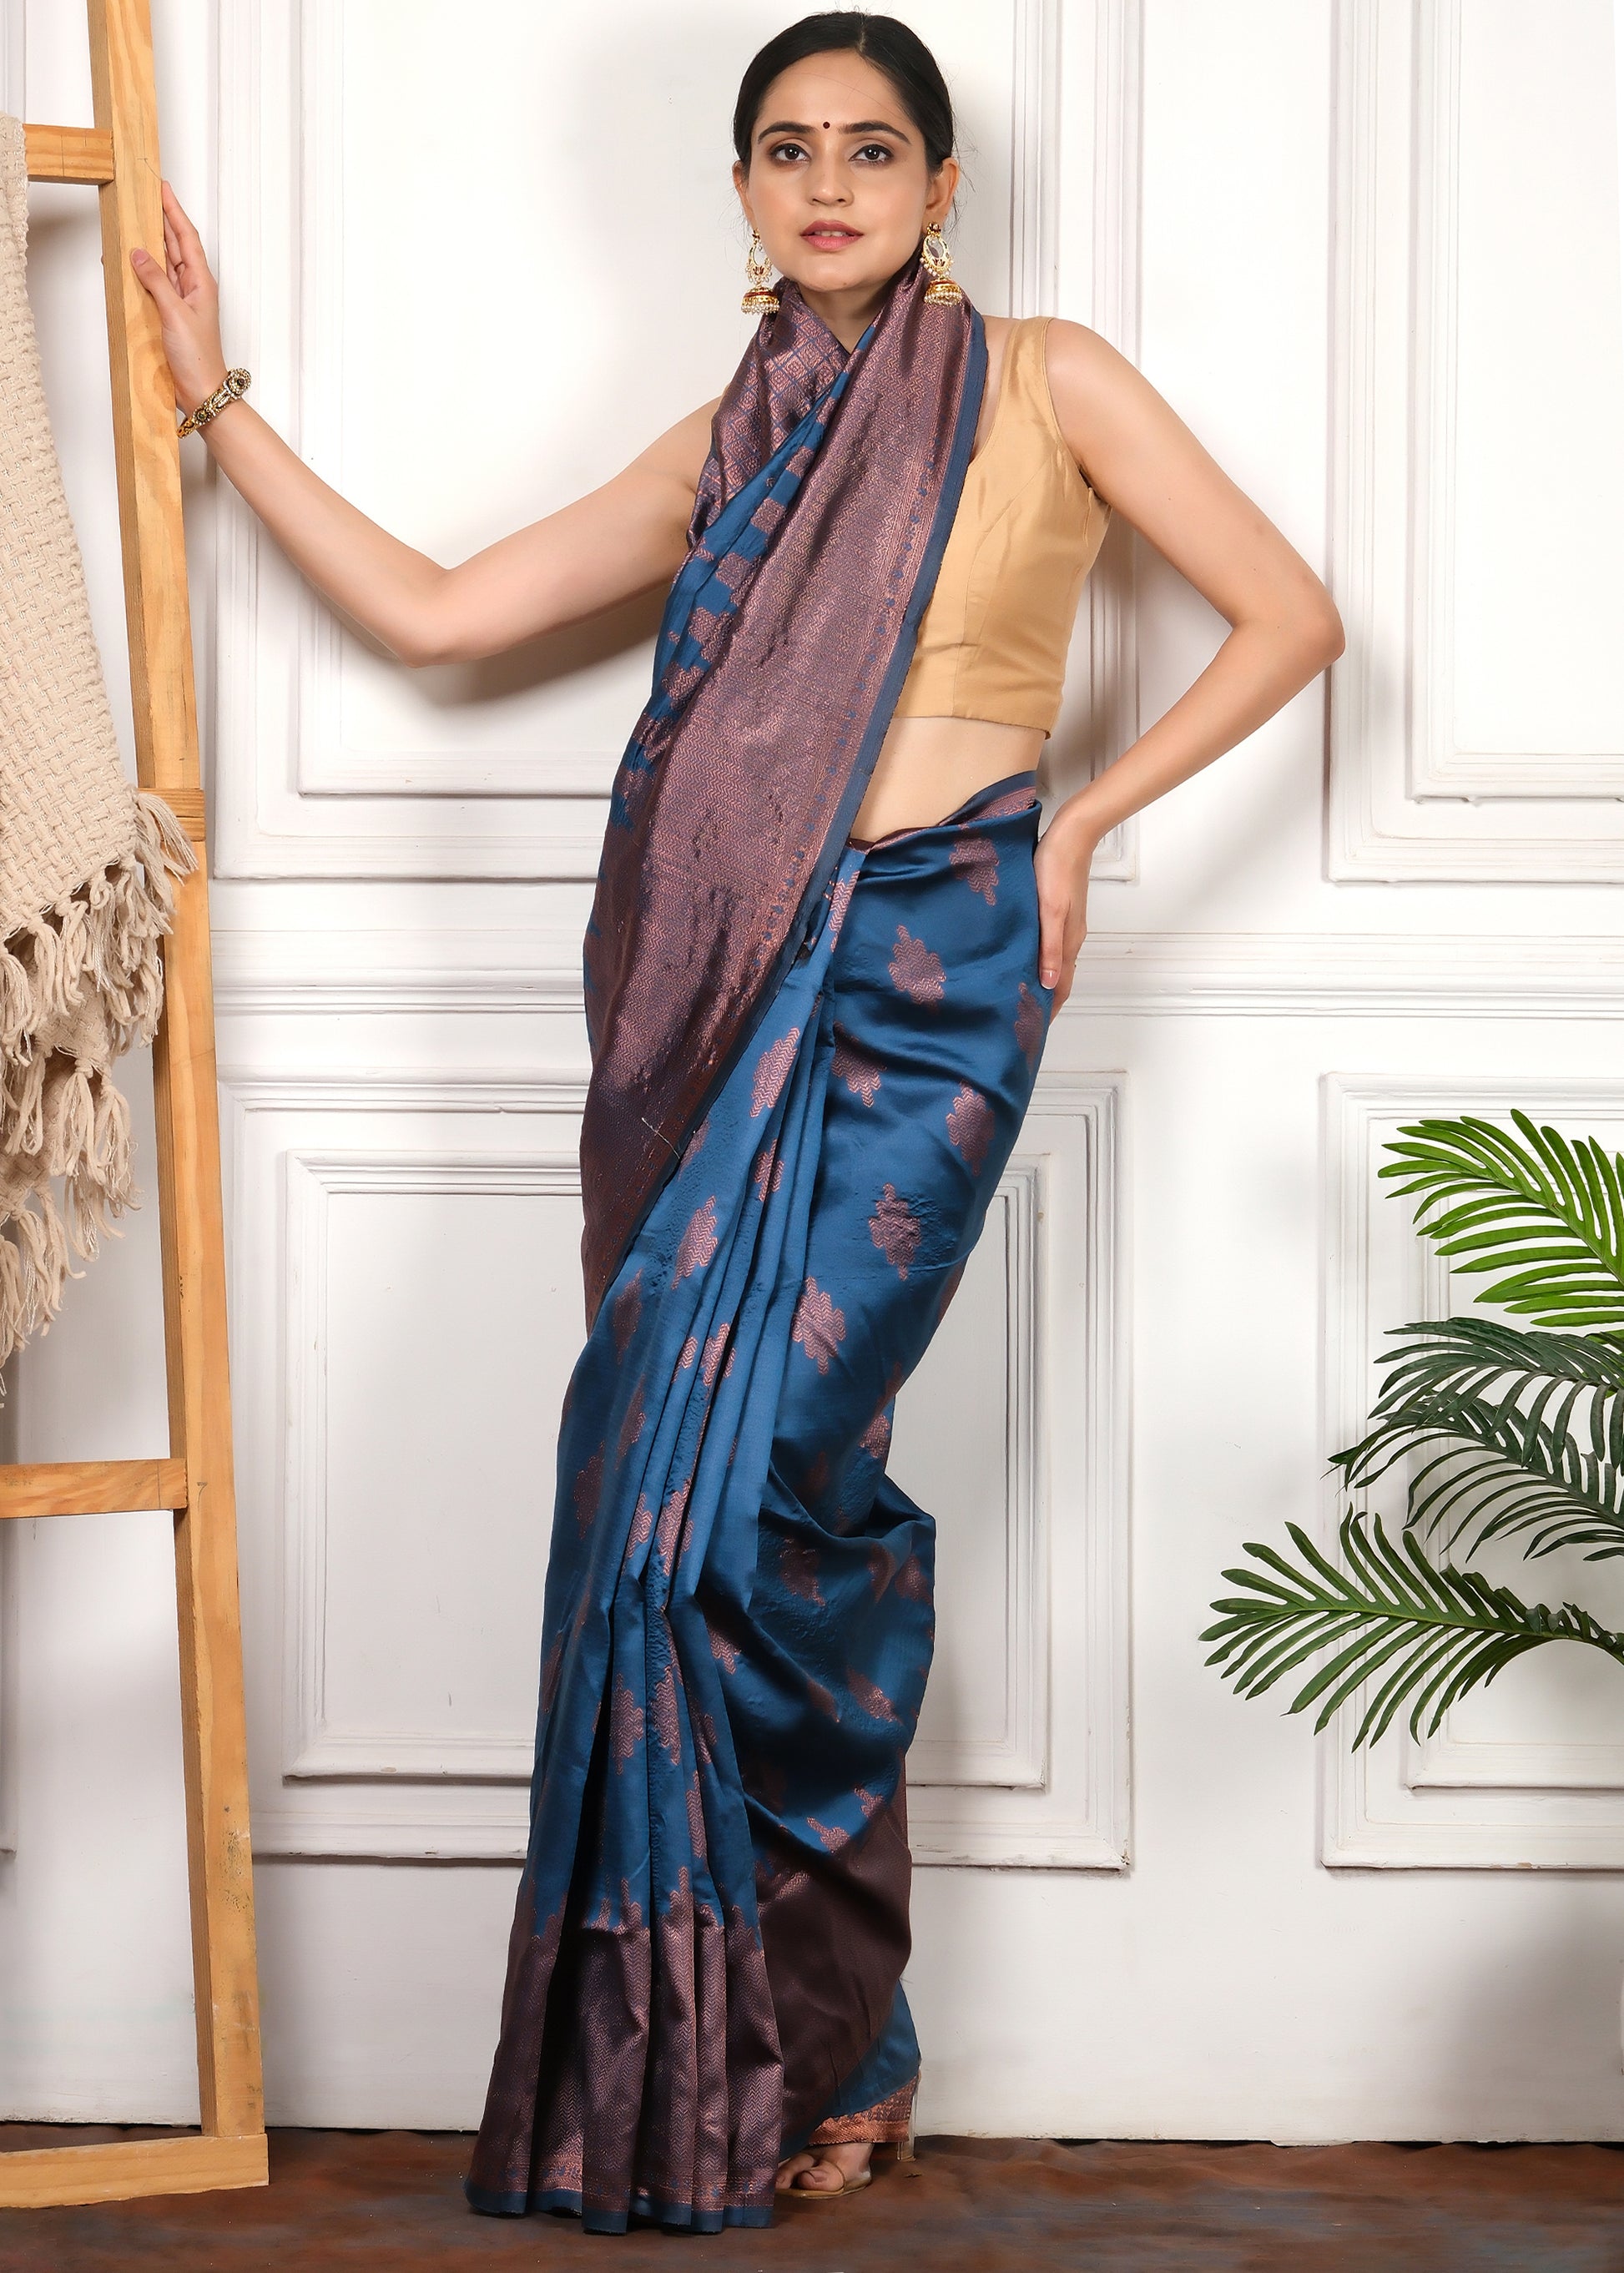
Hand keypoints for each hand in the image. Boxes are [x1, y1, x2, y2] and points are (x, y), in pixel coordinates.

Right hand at [129, 181, 228, 417]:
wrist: (201, 390)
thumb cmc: (197, 356)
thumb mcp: (174, 313)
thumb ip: (156, 281)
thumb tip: (138, 253)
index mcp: (201, 282)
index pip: (186, 237)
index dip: (174, 210)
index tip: (162, 187)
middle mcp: (193, 287)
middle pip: (175, 244)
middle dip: (161, 218)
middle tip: (145, 194)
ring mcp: (181, 299)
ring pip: (164, 261)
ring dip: (150, 241)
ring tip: (136, 218)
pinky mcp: (169, 312)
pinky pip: (155, 282)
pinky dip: (142, 269)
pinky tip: (130, 259)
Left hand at [1033, 810, 1097, 1016]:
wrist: (1070, 837)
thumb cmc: (1056, 871)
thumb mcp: (1051, 912)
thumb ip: (1049, 949)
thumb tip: (1047, 985)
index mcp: (1068, 943)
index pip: (1060, 987)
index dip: (1049, 1009)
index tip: (1033, 1029)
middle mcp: (1069, 938)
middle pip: (1057, 978)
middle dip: (1043, 999)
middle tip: (1021, 1016)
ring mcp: (1065, 925)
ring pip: (1053, 962)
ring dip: (1040, 979)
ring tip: (1020, 993)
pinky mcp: (1057, 911)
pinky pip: (1049, 945)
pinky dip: (1039, 959)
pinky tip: (1023, 957)